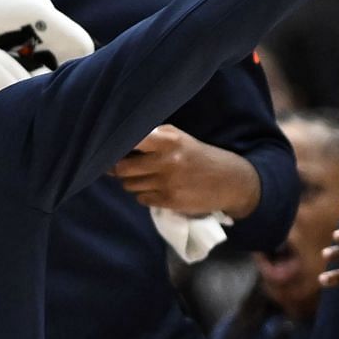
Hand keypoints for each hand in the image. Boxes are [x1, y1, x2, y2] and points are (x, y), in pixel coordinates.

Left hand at [109, 125, 261, 218]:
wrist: (230, 180)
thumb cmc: (197, 155)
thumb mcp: (178, 138)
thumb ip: (150, 137)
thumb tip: (114, 145)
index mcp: (167, 140)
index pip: (129, 140)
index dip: (114, 145)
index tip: (109, 147)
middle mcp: (166, 160)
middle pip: (121, 168)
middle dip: (119, 168)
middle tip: (127, 166)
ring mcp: (167, 182)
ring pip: (129, 185)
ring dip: (132, 182)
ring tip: (147, 177)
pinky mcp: (170, 201)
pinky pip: (141, 198)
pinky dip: (144, 194)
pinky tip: (157, 188)